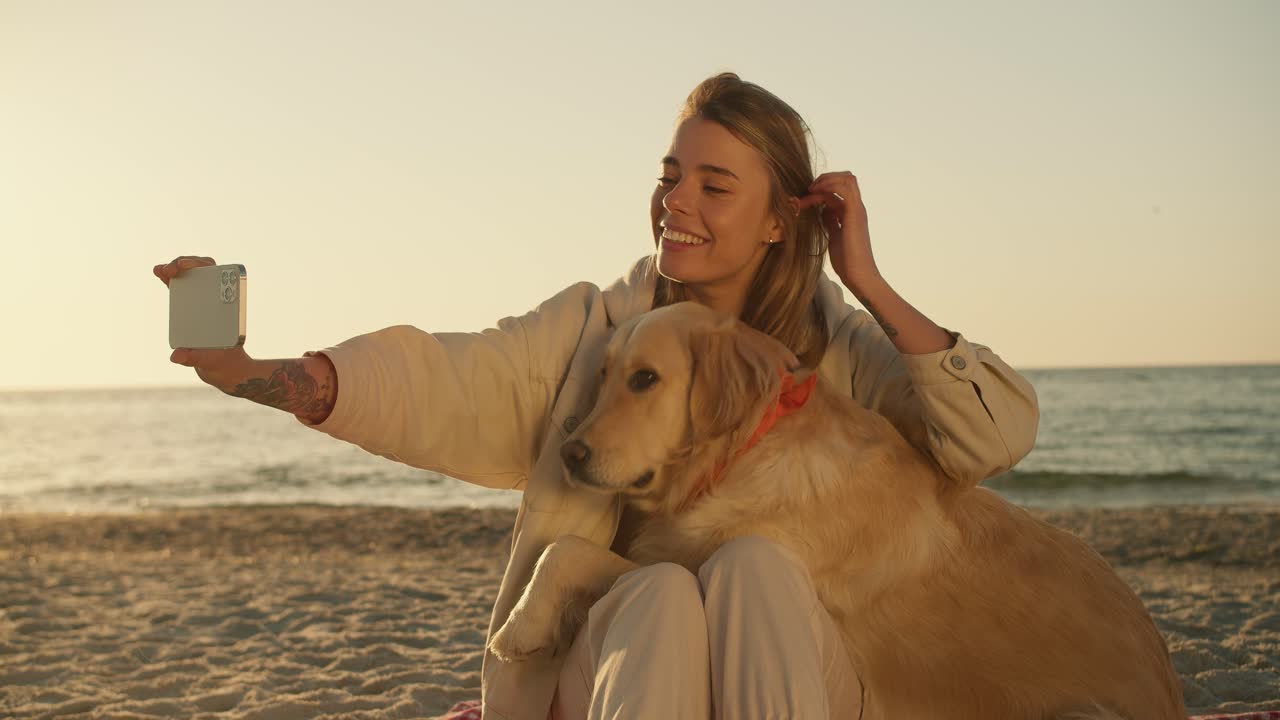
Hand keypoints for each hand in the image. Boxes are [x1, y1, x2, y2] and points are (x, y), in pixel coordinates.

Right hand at [154, 255, 253, 393]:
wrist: (223, 369)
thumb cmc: (222, 362)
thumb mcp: (211, 361)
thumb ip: (195, 358)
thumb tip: (176, 355)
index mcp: (226, 307)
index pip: (218, 277)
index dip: (203, 266)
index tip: (188, 266)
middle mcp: (217, 300)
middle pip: (204, 271)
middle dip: (187, 264)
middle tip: (171, 269)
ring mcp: (204, 301)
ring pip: (191, 277)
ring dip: (175, 268)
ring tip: (160, 270)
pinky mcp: (191, 307)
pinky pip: (181, 288)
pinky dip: (169, 278)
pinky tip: (159, 273)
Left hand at [796, 171, 881, 291]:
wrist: (859, 275)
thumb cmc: (847, 261)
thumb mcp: (834, 236)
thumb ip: (830, 222)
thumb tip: (822, 210)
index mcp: (851, 213)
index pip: (837, 190)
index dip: (819, 191)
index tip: (802, 200)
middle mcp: (856, 208)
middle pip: (846, 178)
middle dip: (824, 179)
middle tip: (807, 190)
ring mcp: (857, 210)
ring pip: (847, 179)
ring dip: (826, 180)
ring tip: (811, 190)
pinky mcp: (855, 213)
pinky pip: (846, 189)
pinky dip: (830, 186)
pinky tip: (815, 194)